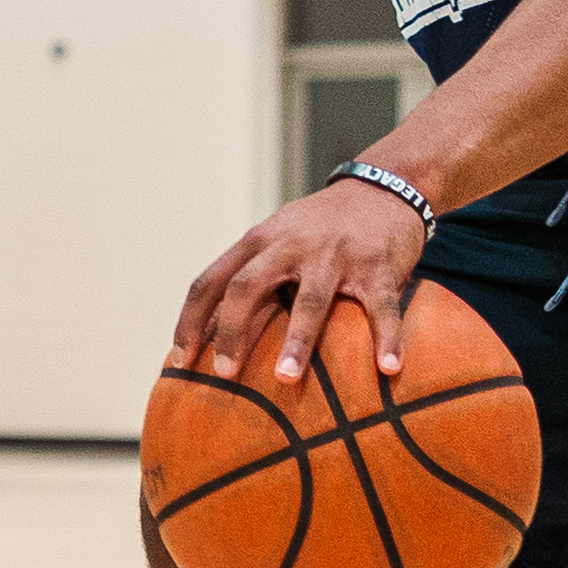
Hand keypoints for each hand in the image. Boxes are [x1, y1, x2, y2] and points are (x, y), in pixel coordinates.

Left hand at [172, 177, 432, 387]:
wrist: (383, 187)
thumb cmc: (321, 230)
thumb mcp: (280, 241)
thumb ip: (253, 279)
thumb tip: (213, 339)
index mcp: (259, 241)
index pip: (211, 281)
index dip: (190, 320)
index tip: (180, 360)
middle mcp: (291, 244)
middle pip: (248, 286)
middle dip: (231, 331)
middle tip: (224, 374)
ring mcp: (335, 253)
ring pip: (310, 300)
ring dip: (297, 341)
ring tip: (286, 379)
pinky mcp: (378, 264)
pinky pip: (381, 306)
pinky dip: (385, 338)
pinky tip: (387, 368)